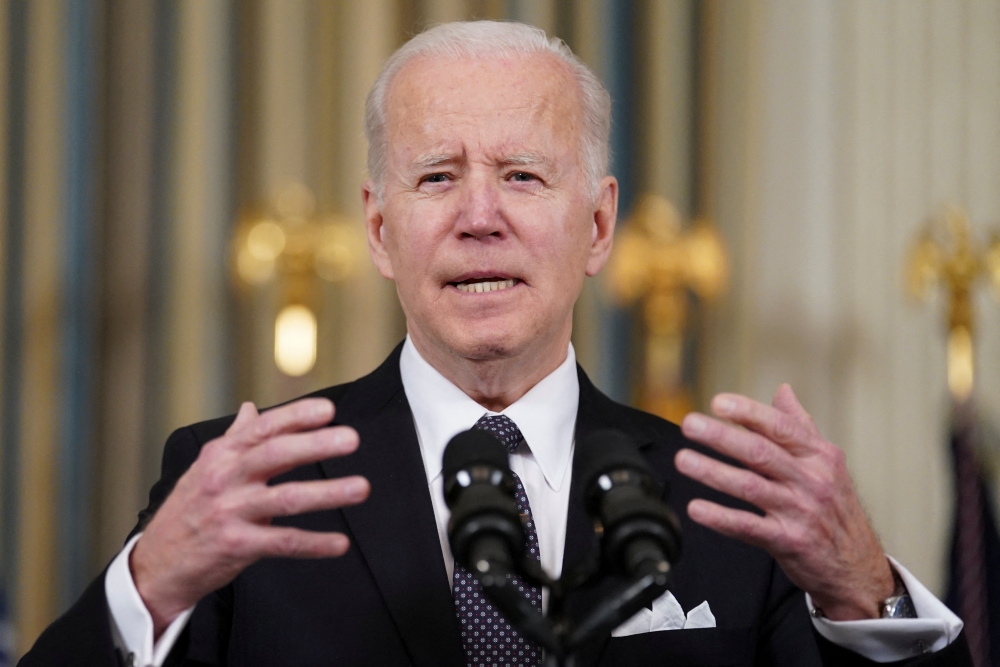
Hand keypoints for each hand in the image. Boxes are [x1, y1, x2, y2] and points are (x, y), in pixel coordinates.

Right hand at [130, 398, 369, 635]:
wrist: (156, 563)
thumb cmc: (188, 510)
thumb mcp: (206, 468)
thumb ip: (235, 438)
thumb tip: (251, 408)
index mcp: (223, 455)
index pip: (264, 428)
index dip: (297, 416)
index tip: (328, 409)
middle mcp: (226, 478)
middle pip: (276, 454)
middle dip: (316, 444)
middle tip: (351, 438)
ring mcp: (231, 512)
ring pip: (286, 498)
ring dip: (327, 493)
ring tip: (360, 488)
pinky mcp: (237, 546)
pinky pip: (283, 543)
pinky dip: (314, 544)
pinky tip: (341, 543)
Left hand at [674, 384, 893, 620]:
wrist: (859, 567)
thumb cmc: (837, 510)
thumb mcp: (828, 464)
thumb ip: (801, 427)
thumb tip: (783, 391)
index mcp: (819, 456)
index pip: (780, 427)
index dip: (748, 412)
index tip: (718, 402)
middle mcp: (811, 480)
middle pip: (760, 453)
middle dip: (721, 436)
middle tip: (690, 424)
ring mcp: (800, 511)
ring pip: (750, 486)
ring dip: (713, 471)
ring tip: (684, 460)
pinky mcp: (788, 542)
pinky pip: (749, 527)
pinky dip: (721, 518)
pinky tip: (697, 508)